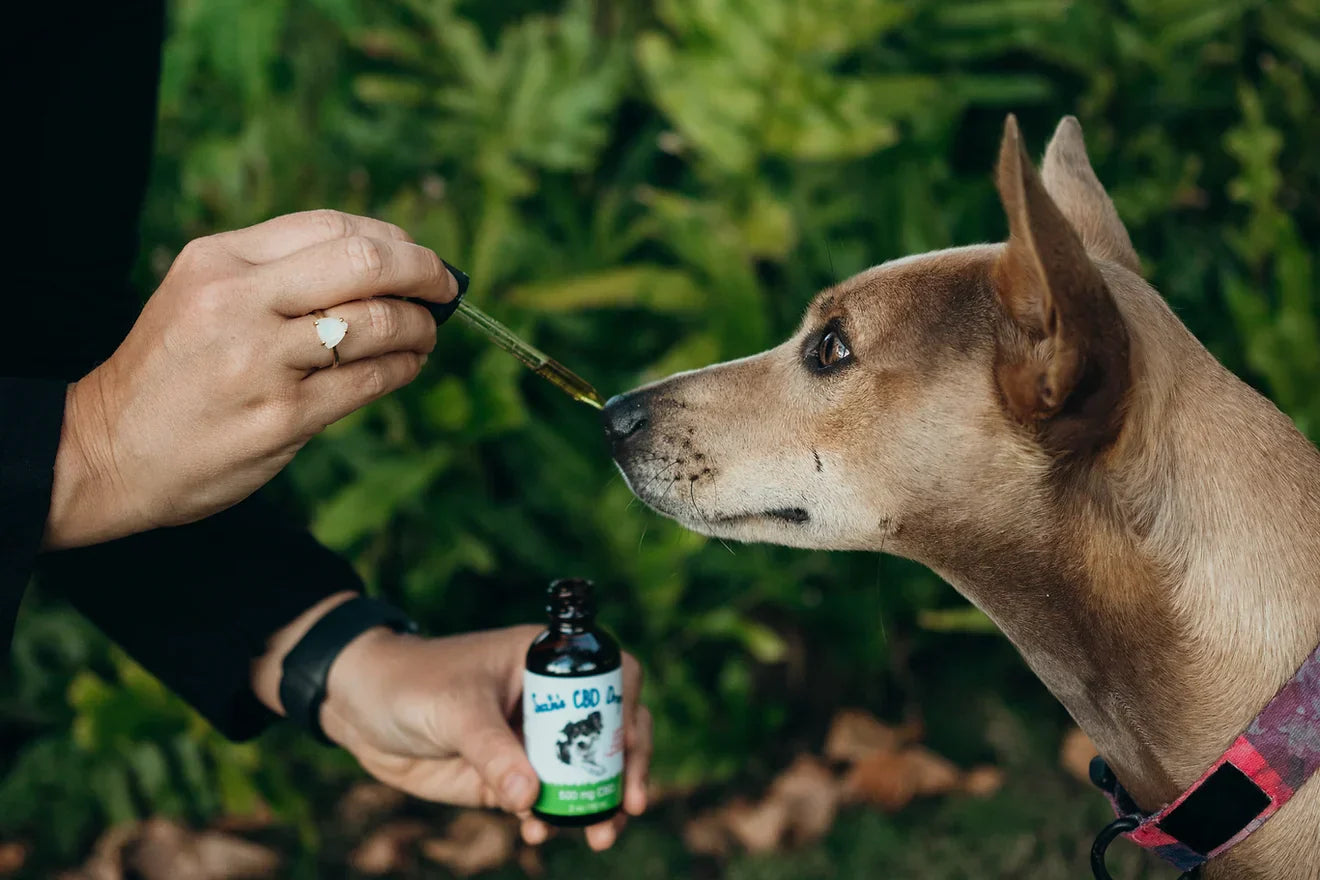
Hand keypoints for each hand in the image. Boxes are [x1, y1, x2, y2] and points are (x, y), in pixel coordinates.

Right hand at [44, 210, 456, 548]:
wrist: (107, 452)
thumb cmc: (170, 372)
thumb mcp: (200, 297)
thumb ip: (276, 274)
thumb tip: (381, 259)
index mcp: (219, 261)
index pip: (330, 227)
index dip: (391, 240)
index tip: (417, 257)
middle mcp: (240, 303)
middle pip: (365, 261)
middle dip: (424, 271)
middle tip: (446, 287)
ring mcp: (263, 362)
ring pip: (378, 322)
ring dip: (420, 326)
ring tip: (426, 334)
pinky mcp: (283, 418)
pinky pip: (370, 381)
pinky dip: (404, 368)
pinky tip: (408, 365)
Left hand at [318, 624, 651, 849]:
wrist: (359, 710)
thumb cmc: (409, 683)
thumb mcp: (453, 710)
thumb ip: (491, 751)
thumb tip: (532, 796)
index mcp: (544, 660)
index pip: (611, 676)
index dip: (629, 709)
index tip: (626, 748)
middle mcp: (548, 700)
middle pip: (611, 731)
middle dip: (625, 770)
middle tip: (628, 805)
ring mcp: (531, 740)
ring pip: (584, 773)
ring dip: (597, 804)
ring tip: (597, 836)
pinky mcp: (508, 776)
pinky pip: (544, 801)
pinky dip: (551, 819)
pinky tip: (537, 831)